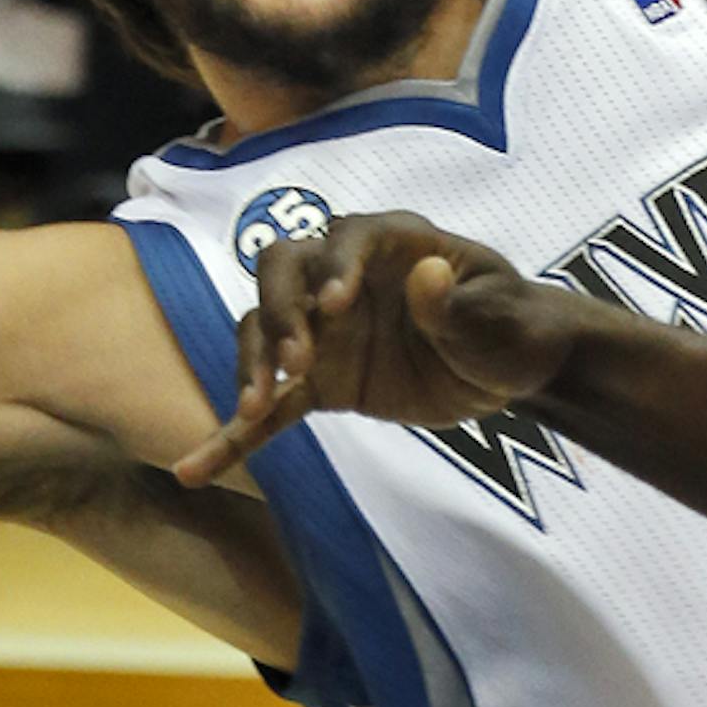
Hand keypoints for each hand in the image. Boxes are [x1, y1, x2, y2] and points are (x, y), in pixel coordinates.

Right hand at [172, 208, 578, 484]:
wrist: (509, 369)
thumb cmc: (510, 325)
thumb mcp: (497, 317)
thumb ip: (458, 304)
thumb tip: (428, 277)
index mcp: (393, 243)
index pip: (348, 237)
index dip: (336, 264)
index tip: (334, 307)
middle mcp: (345, 278)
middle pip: (283, 271)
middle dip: (278, 309)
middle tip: (295, 361)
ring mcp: (325, 330)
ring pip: (263, 331)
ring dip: (252, 363)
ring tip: (255, 406)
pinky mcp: (321, 382)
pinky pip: (271, 408)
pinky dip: (236, 435)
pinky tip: (196, 469)